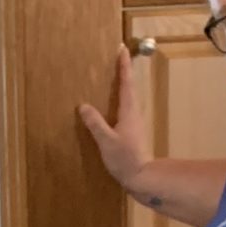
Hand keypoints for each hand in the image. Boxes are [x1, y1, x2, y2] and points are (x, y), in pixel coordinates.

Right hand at [77, 48, 149, 191]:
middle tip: (119, 56)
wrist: (142, 176)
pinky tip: (114, 103)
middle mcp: (134, 113)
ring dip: (123, 84)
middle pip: (129, 87)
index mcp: (128, 111)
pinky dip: (121, 98)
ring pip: (129, 97)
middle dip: (124, 71)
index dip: (123, 66)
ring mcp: (135, 122)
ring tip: (116, 75)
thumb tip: (83, 106)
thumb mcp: (106, 141)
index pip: (126, 83)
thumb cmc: (125, 159)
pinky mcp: (133, 131)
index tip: (122, 49)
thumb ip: (95, 123)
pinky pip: (126, 108)